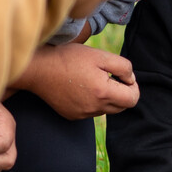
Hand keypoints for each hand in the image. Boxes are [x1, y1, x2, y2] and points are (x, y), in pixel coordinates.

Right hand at [17, 44, 139, 119]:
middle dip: (122, 93)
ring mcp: (82, 114)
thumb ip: (123, 67)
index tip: (124, 76)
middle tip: (110, 76)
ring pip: (107, 110)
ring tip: (94, 80)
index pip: (133, 99)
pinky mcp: (72, 115)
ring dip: (107, 97)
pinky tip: (81, 87)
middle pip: (122, 107)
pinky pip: (91, 111)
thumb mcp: (100, 56)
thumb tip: (130, 80)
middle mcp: (94, 108)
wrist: (38, 69)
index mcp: (103, 93)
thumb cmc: (69, 58)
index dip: (133, 86)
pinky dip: (92, 101)